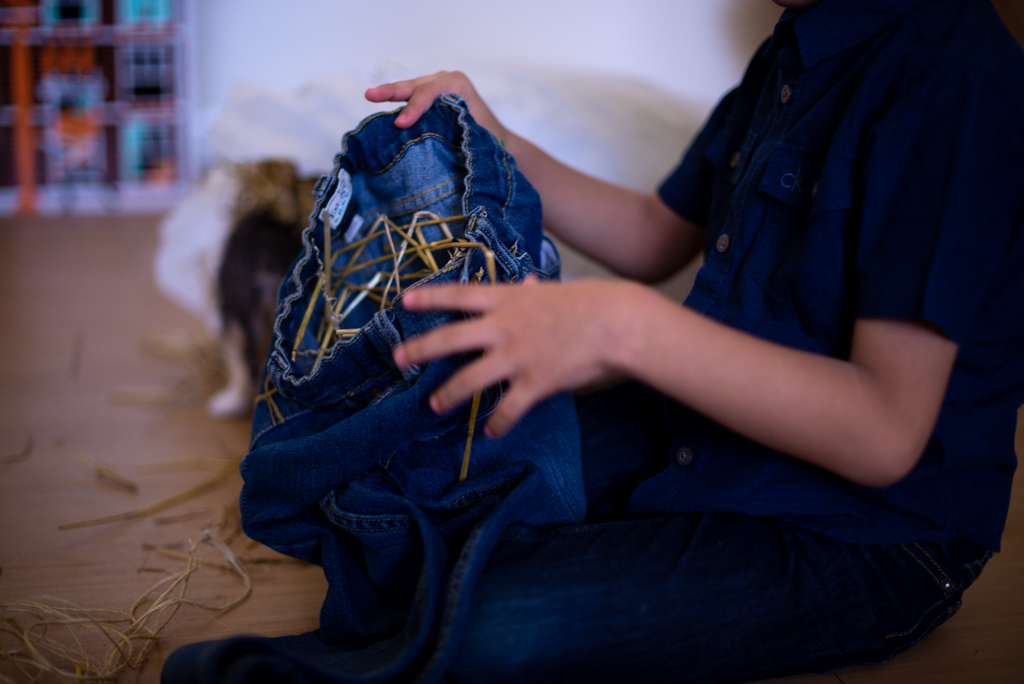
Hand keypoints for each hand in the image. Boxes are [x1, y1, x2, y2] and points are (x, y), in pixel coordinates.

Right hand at [365, 71, 507, 139]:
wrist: (497, 139)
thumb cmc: (488, 137)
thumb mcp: (473, 131)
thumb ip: (452, 127)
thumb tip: (428, 139)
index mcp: (458, 84)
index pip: (430, 92)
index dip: (414, 107)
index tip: (400, 124)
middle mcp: (446, 80)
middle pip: (415, 86)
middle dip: (392, 91)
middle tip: (370, 95)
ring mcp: (437, 87)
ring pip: (410, 90)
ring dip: (390, 94)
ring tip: (370, 96)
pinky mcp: (431, 99)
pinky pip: (412, 99)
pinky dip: (397, 104)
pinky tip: (380, 107)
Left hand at [393, 278, 643, 436]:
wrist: (615, 323)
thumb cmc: (590, 303)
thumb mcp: (556, 292)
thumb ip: (534, 292)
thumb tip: (527, 284)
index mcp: (507, 300)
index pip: (459, 295)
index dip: (430, 298)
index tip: (404, 301)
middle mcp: (503, 327)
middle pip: (450, 338)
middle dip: (420, 348)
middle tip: (398, 357)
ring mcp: (516, 356)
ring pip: (469, 379)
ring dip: (448, 394)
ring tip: (433, 404)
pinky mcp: (534, 382)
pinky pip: (508, 409)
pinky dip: (498, 424)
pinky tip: (490, 433)